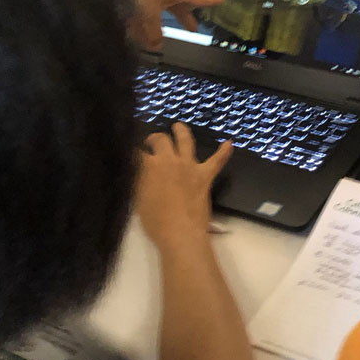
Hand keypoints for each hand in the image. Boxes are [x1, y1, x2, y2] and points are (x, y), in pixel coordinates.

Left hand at [112, 0, 223, 49]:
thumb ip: (153, 31)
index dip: (210, 1)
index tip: (222, 0)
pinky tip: (135, 33)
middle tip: (193, 29)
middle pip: (179, 6)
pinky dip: (144, 20)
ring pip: (160, 8)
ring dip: (160, 23)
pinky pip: (146, 6)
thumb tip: (157, 45)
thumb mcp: (149, 13)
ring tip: (157, 39)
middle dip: (185, 18)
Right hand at [136, 124, 232, 246]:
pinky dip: (223, 153)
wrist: (180, 233)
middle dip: (154, 138)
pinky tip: (229, 144)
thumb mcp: (137, 200)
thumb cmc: (155, 221)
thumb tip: (135, 172)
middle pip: (161, 140)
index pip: (136, 152)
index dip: (132, 151)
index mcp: (148, 166)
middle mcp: (168, 160)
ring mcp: (188, 166)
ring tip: (178, 126)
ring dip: (181, 131)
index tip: (130, 152)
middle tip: (151, 143)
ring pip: (186, 141)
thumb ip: (137, 182)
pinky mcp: (204, 176)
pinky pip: (216, 161)